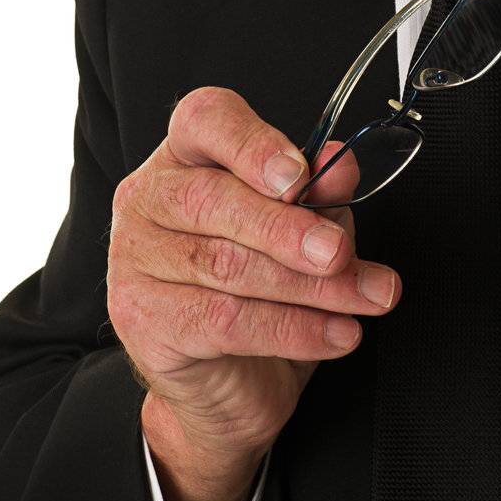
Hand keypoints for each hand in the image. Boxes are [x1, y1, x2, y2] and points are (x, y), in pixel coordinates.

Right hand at [108, 86, 399, 500]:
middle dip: (288, 229)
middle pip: (213, 199)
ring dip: (309, 287)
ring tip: (365, 297)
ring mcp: (136, 259)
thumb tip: (340, 164)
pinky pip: (224, 322)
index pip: (204, 120)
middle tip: (340, 253)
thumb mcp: (304, 227)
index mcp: (185, 154)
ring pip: (225, 266)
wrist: (227, 380)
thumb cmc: (260, 286)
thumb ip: (320, 191)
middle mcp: (149, 197)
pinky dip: (292, 329)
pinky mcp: (144, 320)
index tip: (300, 176)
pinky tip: (336, 332)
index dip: (252, 144)